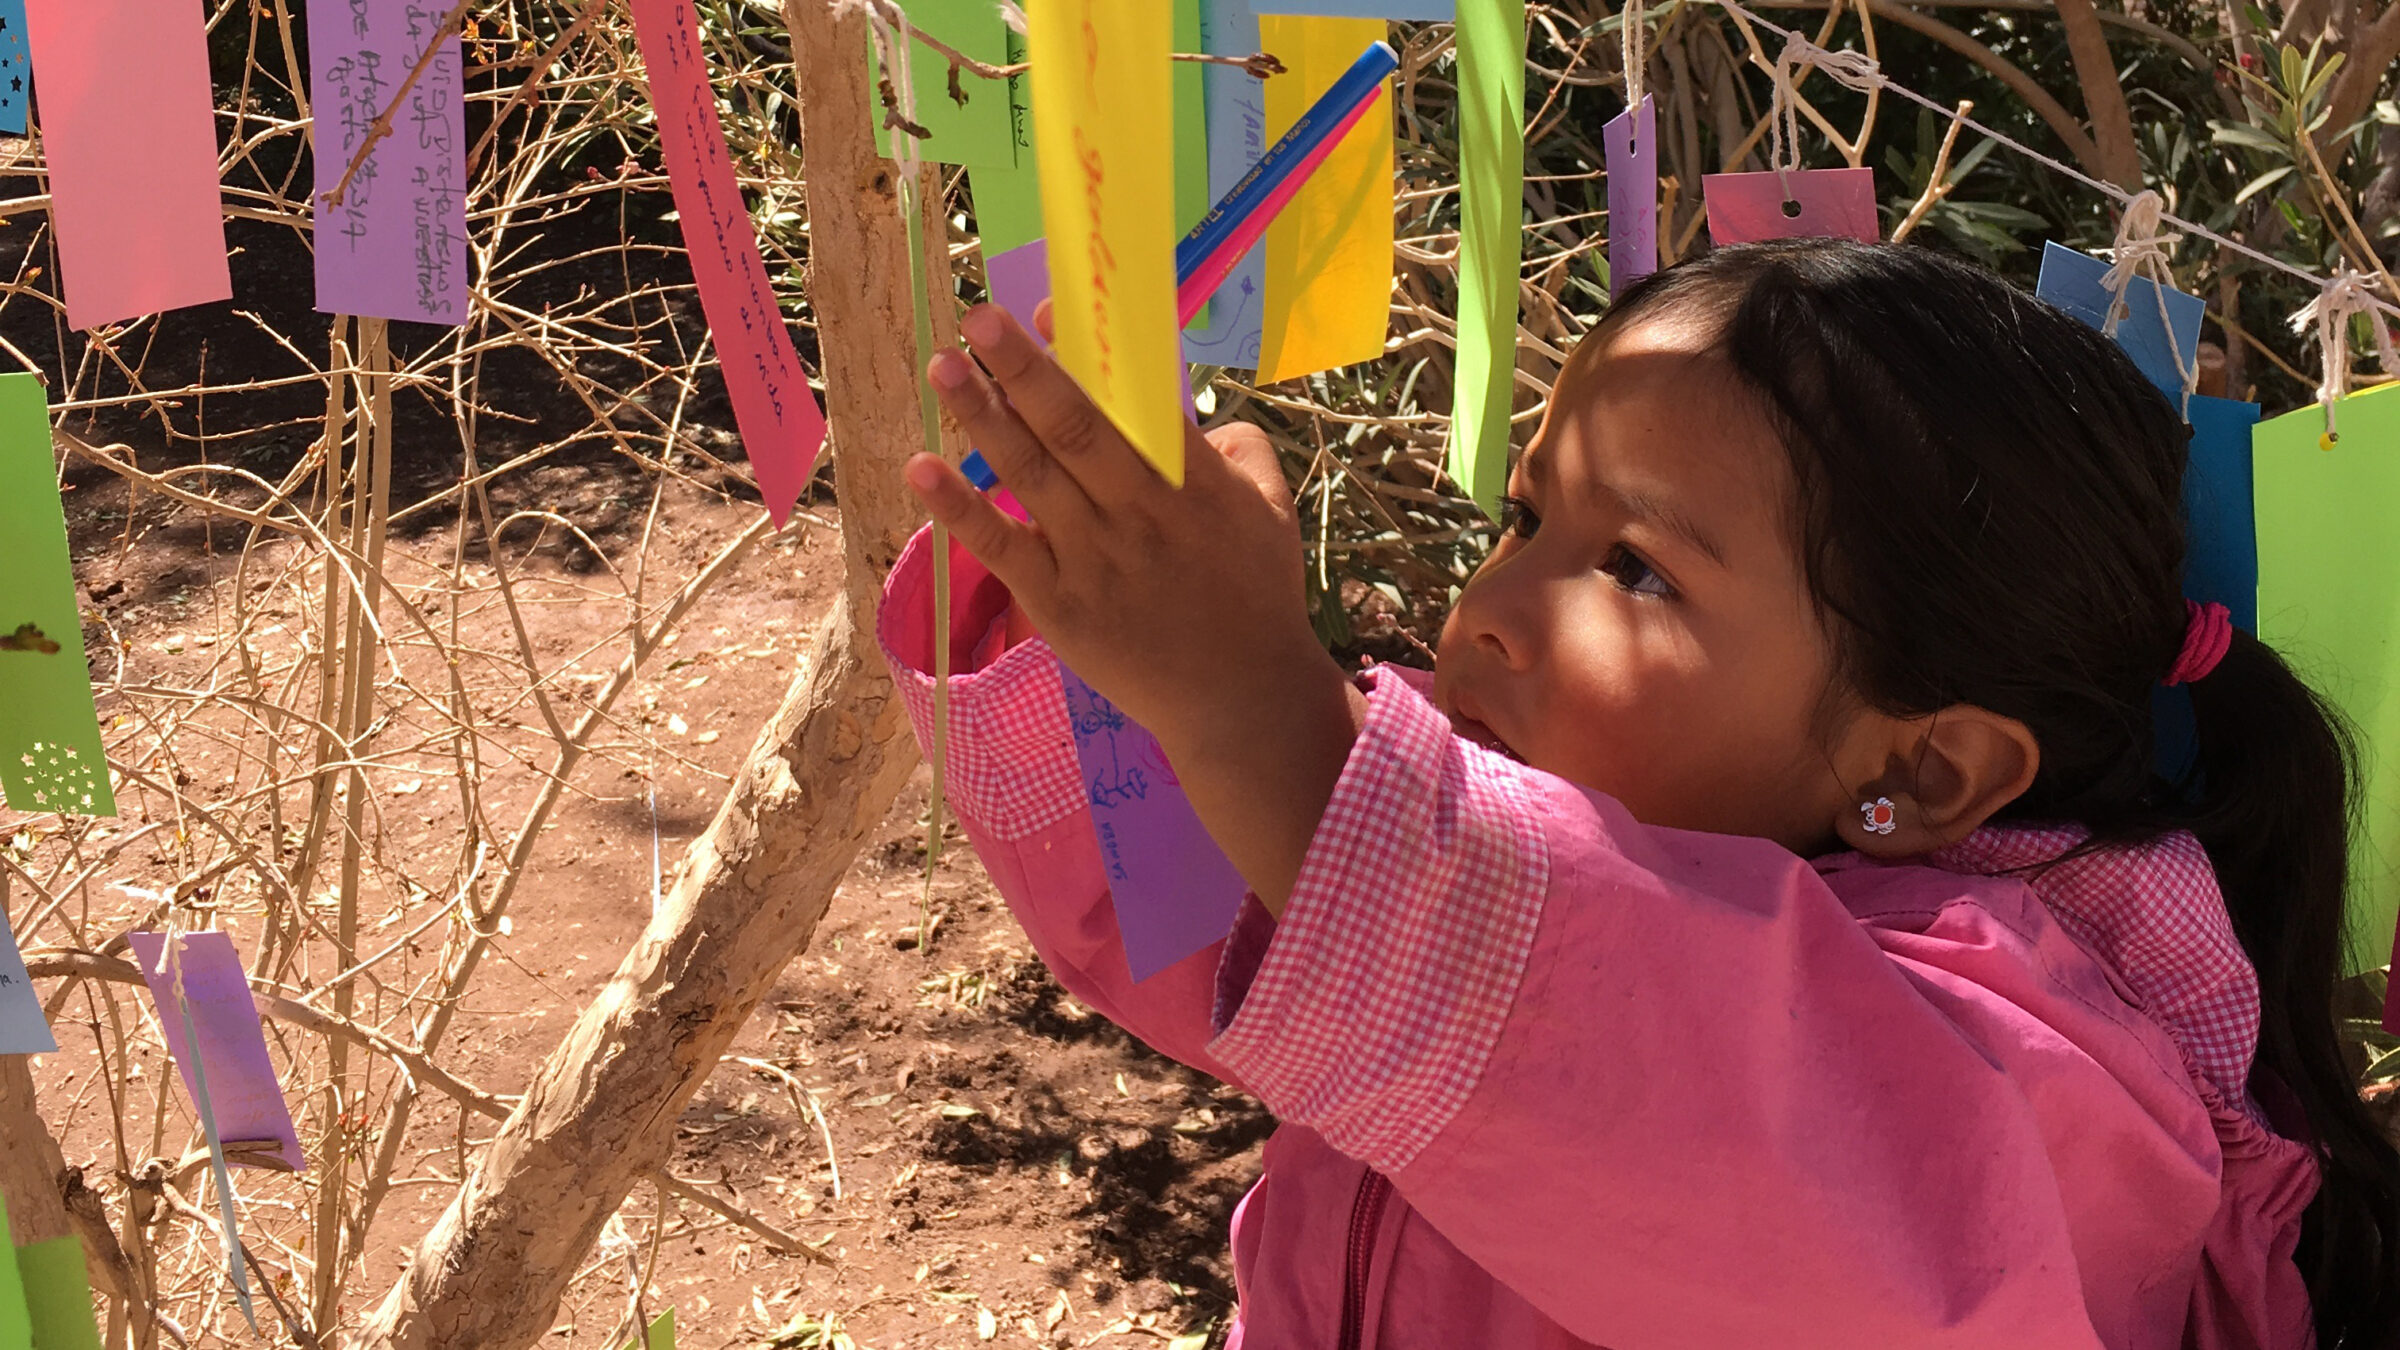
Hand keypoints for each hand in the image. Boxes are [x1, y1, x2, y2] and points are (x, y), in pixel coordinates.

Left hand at [905, 303, 1363, 911]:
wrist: (1240, 701)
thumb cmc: (1256, 599)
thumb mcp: (1272, 513)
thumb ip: (1239, 450)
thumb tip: (1196, 407)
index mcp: (1196, 483)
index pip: (1139, 402)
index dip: (1092, 352)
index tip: (1050, 306)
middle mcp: (1142, 513)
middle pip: (1077, 428)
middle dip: (1025, 369)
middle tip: (979, 317)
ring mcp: (1096, 559)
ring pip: (1032, 476)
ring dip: (983, 418)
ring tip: (943, 366)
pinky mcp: (1061, 605)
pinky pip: (1003, 548)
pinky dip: (959, 509)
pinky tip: (921, 469)